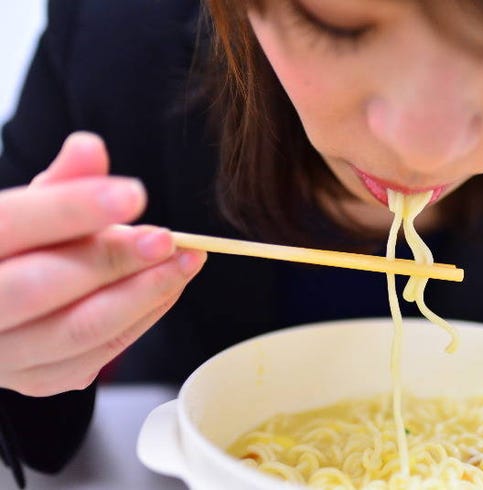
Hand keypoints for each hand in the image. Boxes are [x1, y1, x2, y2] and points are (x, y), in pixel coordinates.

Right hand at [0, 132, 205, 395]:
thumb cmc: (14, 246)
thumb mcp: (25, 208)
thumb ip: (60, 182)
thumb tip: (90, 148)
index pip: (12, 224)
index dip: (73, 209)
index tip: (134, 194)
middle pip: (43, 286)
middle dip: (115, 261)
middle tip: (169, 240)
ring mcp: (1, 356)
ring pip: (79, 330)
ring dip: (143, 294)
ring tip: (186, 262)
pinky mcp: (36, 381)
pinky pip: (97, 356)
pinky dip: (141, 320)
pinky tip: (168, 289)